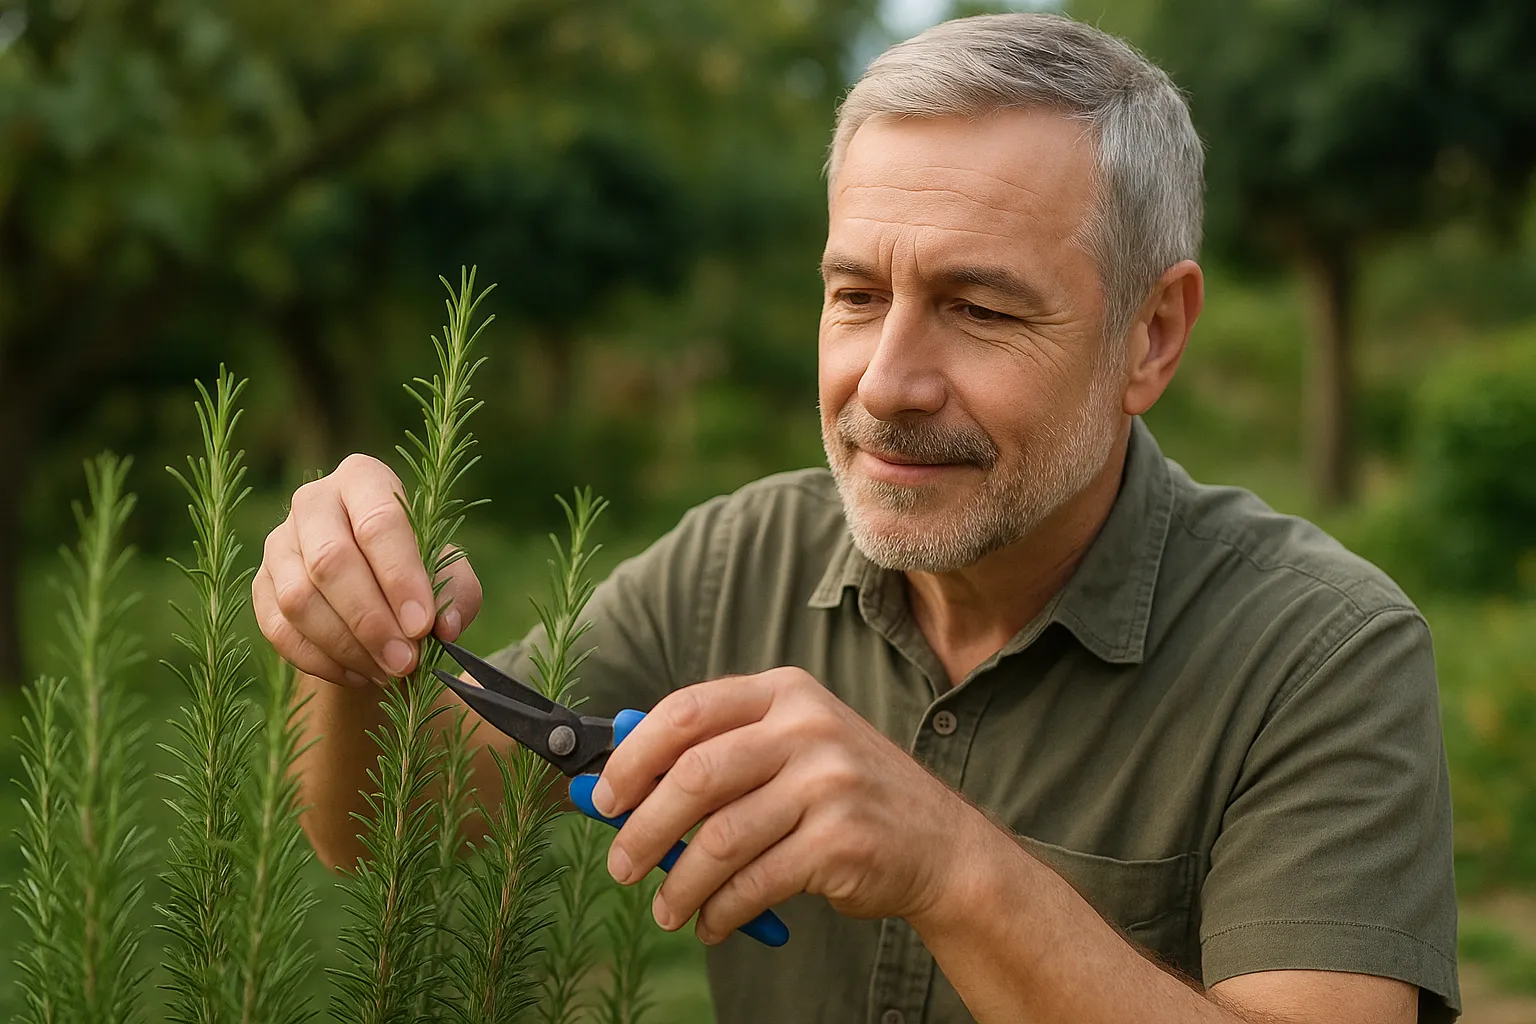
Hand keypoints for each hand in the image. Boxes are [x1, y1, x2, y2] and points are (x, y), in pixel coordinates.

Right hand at [252, 453, 482, 686]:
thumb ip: (456, 594)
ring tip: (387, 672)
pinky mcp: (260, 586)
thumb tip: (445, 625)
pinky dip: (321, 661)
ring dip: (347, 646)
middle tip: (405, 662)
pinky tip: (359, 674)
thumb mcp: (450, 575)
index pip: (379, 522)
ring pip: (299, 599)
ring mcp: (278, 544)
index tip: (422, 626)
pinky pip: (279, 630)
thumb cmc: (417, 575)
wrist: (373, 595)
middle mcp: (313, 502)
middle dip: (370, 620)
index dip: (400, 577)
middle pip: (331, 560)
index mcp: (364, 479)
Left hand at [590, 667, 985, 942]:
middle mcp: (808, 727)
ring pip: (719, 838)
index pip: (688, 710)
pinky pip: (754, 883)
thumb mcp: (793, 747)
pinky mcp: (840, 841)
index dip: (635, 755)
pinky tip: (712, 922)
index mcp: (786, 692)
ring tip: (667, 908)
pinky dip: (721, 911)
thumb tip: (620, 785)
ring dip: (679, 883)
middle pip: (695, 775)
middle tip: (620, 863)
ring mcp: (829, 782)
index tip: (605, 796)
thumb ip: (720, 753)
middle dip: (644, 826)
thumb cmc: (844, 796)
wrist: (939, 843)